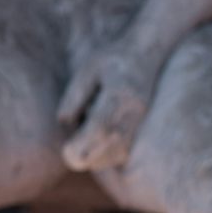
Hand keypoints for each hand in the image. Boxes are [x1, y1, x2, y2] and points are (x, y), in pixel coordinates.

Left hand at [57, 41, 160, 171]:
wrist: (146, 55)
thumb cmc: (110, 62)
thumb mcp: (87, 69)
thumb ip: (74, 95)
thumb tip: (65, 122)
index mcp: (119, 96)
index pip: (101, 127)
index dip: (82, 144)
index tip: (66, 149)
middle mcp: (135, 114)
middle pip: (108, 149)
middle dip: (84, 154)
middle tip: (71, 144)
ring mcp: (141, 125)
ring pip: (114, 157)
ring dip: (93, 156)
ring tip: (88, 132)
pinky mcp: (142, 133)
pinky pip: (120, 157)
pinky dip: (103, 157)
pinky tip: (96, 140)